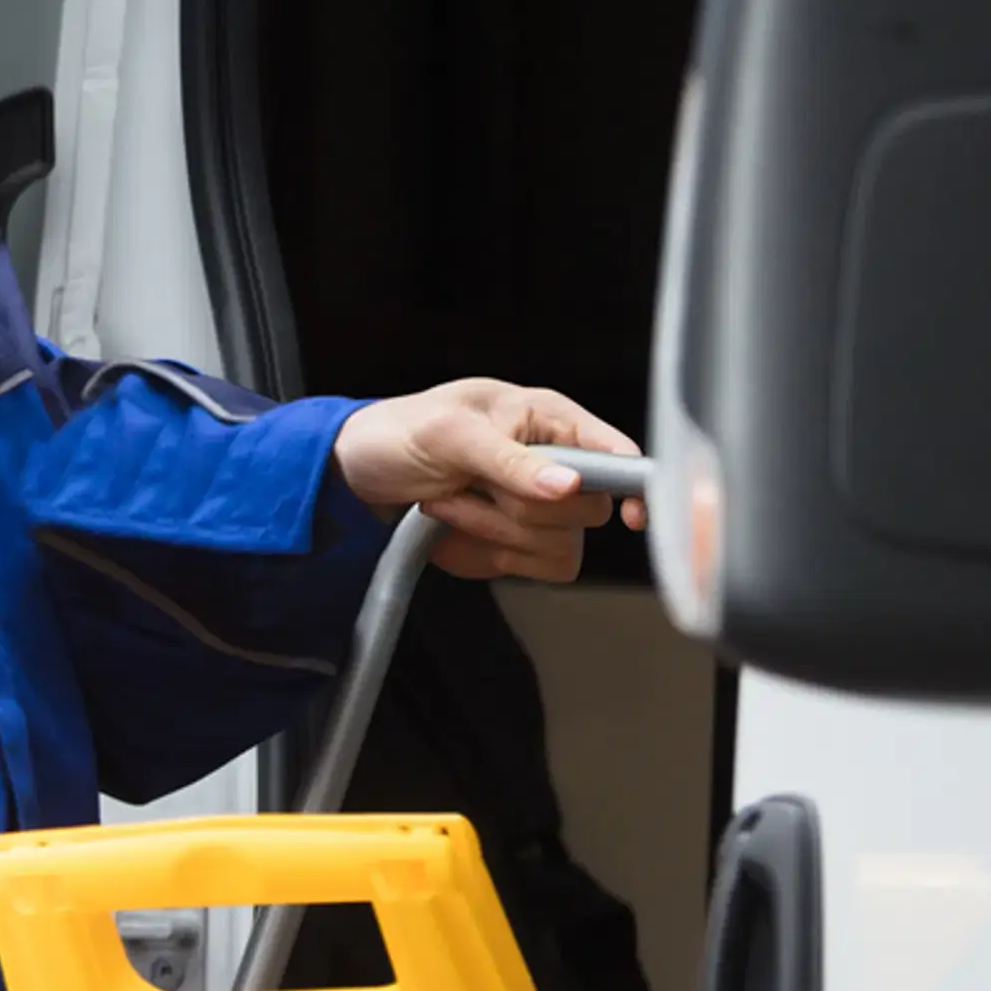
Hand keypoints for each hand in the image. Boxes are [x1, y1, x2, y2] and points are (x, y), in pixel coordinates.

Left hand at [329, 376, 642, 582]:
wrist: (355, 473)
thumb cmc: (401, 432)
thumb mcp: (450, 433)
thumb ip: (511, 460)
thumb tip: (568, 486)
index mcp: (553, 422)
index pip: (620, 457)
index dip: (635, 485)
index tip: (631, 513)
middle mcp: (556, 466)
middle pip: (586, 512)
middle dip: (521, 508)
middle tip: (466, 484)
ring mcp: (537, 510)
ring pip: (558, 546)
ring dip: (492, 530)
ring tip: (447, 501)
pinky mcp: (513, 545)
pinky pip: (531, 568)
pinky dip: (488, 555)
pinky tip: (455, 529)